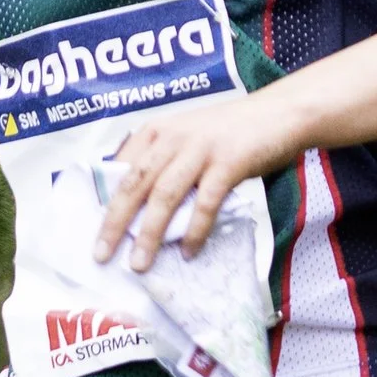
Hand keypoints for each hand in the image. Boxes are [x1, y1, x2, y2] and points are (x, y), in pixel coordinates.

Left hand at [93, 94, 291, 273]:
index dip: (105, 201)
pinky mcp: (228, 162)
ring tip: (139, 264)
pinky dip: (195, 231)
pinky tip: (189, 252)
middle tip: (102, 255)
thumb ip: (166, 161)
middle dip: (115, 223)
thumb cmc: (234, 130)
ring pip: (164, 196)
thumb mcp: (190, 136)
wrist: (281, 113)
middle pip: (134, 184)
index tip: (95, 230)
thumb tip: (142, 208)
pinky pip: (205, 203)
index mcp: (158, 130)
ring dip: (149, 234)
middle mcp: (173, 137)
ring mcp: (200, 149)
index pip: (120, 168)